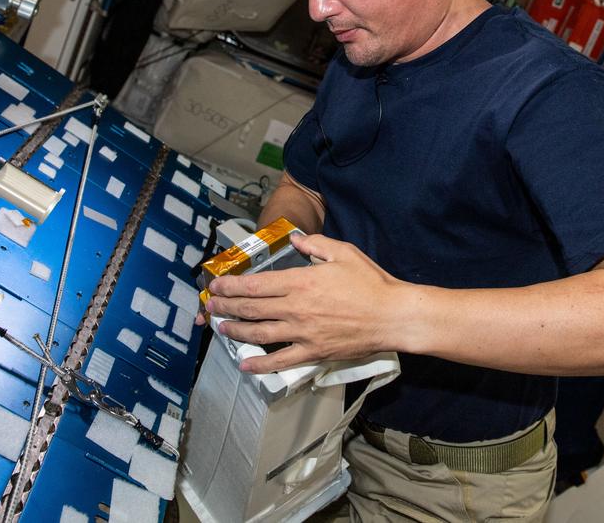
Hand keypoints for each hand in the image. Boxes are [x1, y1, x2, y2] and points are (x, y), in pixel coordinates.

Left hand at [204, 233, 411, 373]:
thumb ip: (315, 244)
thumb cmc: (371, 283)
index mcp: (301, 281)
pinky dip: (260, 364)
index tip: (217, 286)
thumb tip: (295, 239)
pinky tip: (245, 364)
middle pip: (251, 308)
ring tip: (222, 329)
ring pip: (259, 333)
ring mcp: (303, 332)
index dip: (232, 286)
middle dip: (226, 307)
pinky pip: (280, 361)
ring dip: (236, 331)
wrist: (392, 316)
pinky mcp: (313, 352)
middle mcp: (296, 308)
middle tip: (211, 307)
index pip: (256, 285)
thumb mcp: (344, 253)